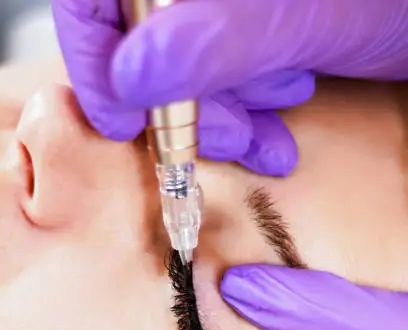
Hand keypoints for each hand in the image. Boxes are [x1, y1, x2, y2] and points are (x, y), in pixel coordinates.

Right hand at [52, 0, 407, 175]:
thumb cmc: (399, 0)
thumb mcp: (308, 16)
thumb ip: (216, 38)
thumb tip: (127, 77)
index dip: (98, 60)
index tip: (125, 125)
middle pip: (140, 40)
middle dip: (182, 106)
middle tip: (233, 133)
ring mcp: (223, 12)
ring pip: (182, 71)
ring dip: (220, 116)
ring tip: (276, 121)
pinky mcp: (246, 36)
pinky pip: (216, 82)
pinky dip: (240, 116)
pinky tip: (277, 128)